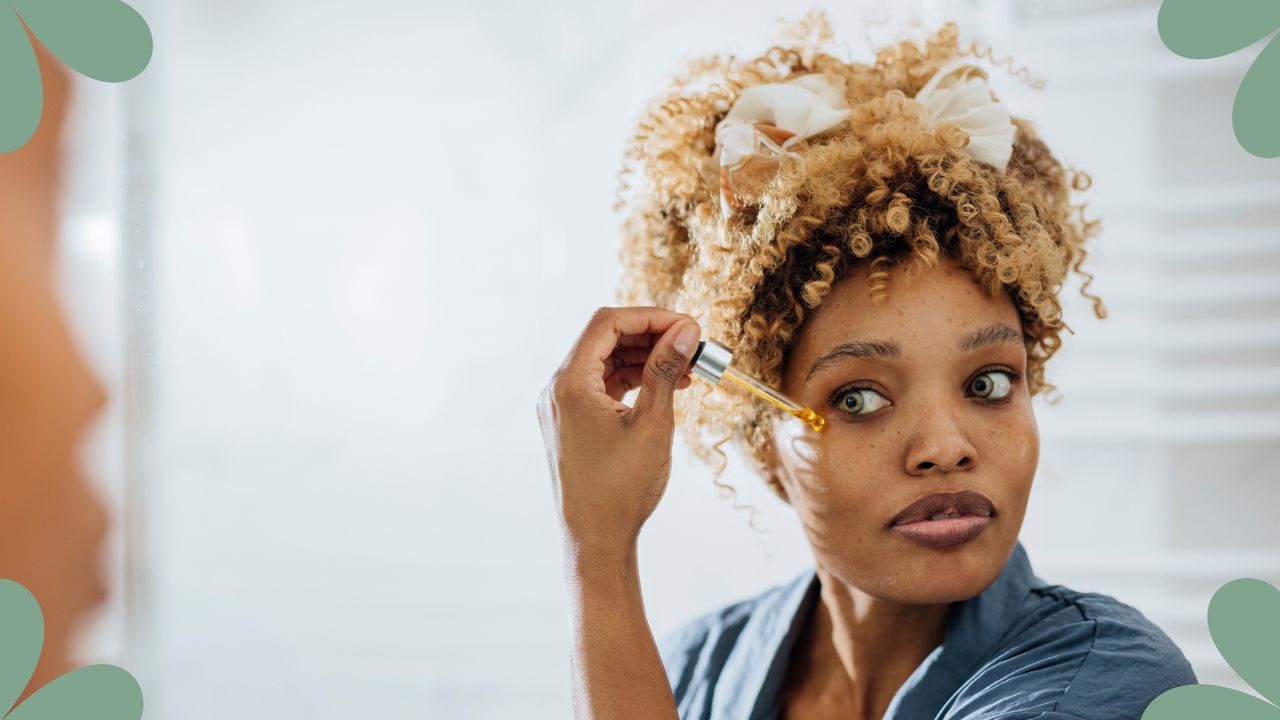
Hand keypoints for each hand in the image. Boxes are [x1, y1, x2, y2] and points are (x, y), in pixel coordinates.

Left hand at [537, 307, 700, 557]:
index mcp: (569, 384)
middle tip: (693, 344)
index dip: (652, 317)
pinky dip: (634, 380)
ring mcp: (562, 407)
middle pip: (605, 339)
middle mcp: (558, 390)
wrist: (596, 541)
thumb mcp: (652, 424)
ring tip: (687, 369)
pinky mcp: (572, 423)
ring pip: (605, 361)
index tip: (689, 326)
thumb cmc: (621, 489)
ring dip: (645, 359)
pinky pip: (602, 386)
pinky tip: (667, 386)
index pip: (608, 323)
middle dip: (651, 336)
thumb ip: (665, 370)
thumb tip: (685, 330)